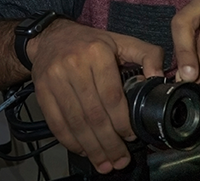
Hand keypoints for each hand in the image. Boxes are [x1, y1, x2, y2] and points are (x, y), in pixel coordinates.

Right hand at [28, 19, 163, 173]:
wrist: (50, 37)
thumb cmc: (90, 42)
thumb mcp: (121, 40)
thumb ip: (146, 54)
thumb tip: (158, 77)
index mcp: (97, 53)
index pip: (111, 95)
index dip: (122, 121)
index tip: (130, 136)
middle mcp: (74, 65)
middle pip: (94, 113)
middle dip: (109, 142)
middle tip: (120, 160)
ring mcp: (54, 79)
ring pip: (75, 122)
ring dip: (92, 148)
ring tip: (105, 163)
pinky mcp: (41, 91)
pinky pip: (56, 122)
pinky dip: (70, 141)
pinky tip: (83, 150)